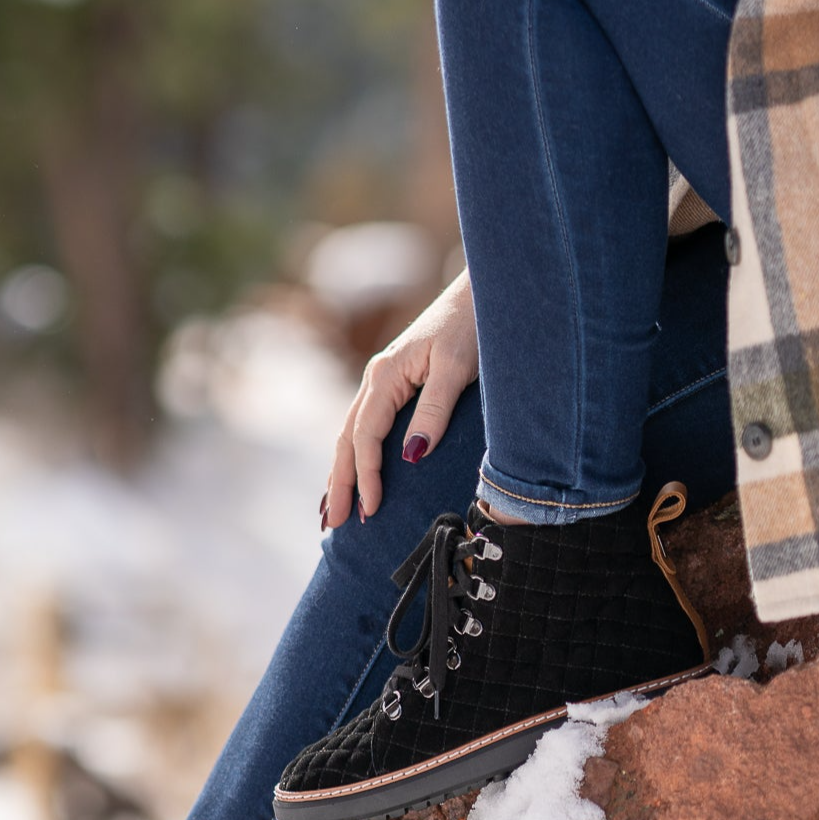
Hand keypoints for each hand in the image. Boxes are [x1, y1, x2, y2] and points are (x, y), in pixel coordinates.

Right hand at [325, 269, 478, 527]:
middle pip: (348, 440)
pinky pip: (365, 427)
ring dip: (341, 473)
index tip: (370, 511)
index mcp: (385, 376)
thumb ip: (434, 411)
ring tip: (333, 511)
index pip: (366, 437)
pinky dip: (354, 455)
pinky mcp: (395, 385)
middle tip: (333, 525)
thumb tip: (411, 456)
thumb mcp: (456, 368)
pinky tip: (352, 474)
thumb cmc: (474, 326)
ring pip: (351, 435)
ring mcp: (382, 382)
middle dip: (339, 483)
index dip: (366, 476)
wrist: (484, 294)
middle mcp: (376, 379)